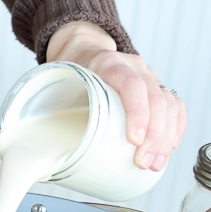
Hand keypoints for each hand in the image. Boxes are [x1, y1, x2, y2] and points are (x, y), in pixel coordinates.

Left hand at [46, 21, 185, 171]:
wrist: (83, 48)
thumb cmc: (67, 72)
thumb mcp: (54, 83)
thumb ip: (46, 110)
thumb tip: (35, 159)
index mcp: (106, 62)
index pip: (130, 84)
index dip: (137, 112)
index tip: (134, 140)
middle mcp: (133, 66)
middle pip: (154, 98)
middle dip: (154, 135)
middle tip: (144, 162)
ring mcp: (148, 75)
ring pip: (168, 103)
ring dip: (165, 137)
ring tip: (154, 163)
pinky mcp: (156, 86)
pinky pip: (174, 104)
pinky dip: (175, 127)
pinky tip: (169, 147)